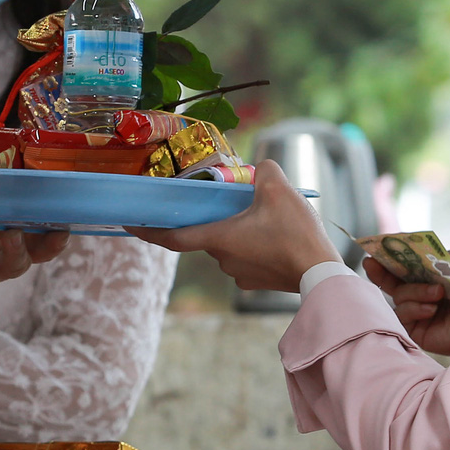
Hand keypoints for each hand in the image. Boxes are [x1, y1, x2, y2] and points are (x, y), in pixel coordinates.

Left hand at [0, 213, 68, 296]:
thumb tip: (5, 148)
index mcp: (21, 234)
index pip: (49, 236)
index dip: (61, 232)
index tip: (69, 220)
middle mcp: (12, 253)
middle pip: (39, 254)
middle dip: (49, 244)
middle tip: (53, 230)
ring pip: (13, 265)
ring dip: (16, 250)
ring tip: (13, 233)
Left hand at [131, 160, 339, 291]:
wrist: (322, 274)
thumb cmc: (296, 234)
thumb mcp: (278, 190)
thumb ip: (263, 170)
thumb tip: (259, 168)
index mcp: (218, 238)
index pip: (172, 237)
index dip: (148, 230)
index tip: (128, 224)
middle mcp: (222, 259)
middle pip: (209, 233)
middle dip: (217, 217)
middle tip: (236, 201)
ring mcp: (239, 275)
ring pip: (230, 245)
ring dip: (239, 230)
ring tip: (267, 216)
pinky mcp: (257, 281)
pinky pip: (247, 257)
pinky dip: (254, 244)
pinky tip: (276, 234)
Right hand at [362, 248, 449, 355]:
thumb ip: (425, 255)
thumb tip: (401, 255)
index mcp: (432, 277)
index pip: (404, 268)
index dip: (388, 259)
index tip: (374, 251)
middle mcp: (423, 295)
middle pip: (392, 283)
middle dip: (381, 272)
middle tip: (370, 263)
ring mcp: (420, 314)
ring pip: (398, 297)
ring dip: (414, 292)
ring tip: (437, 294)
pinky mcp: (418, 331)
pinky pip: (403, 315)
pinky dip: (415, 308)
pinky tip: (432, 309)